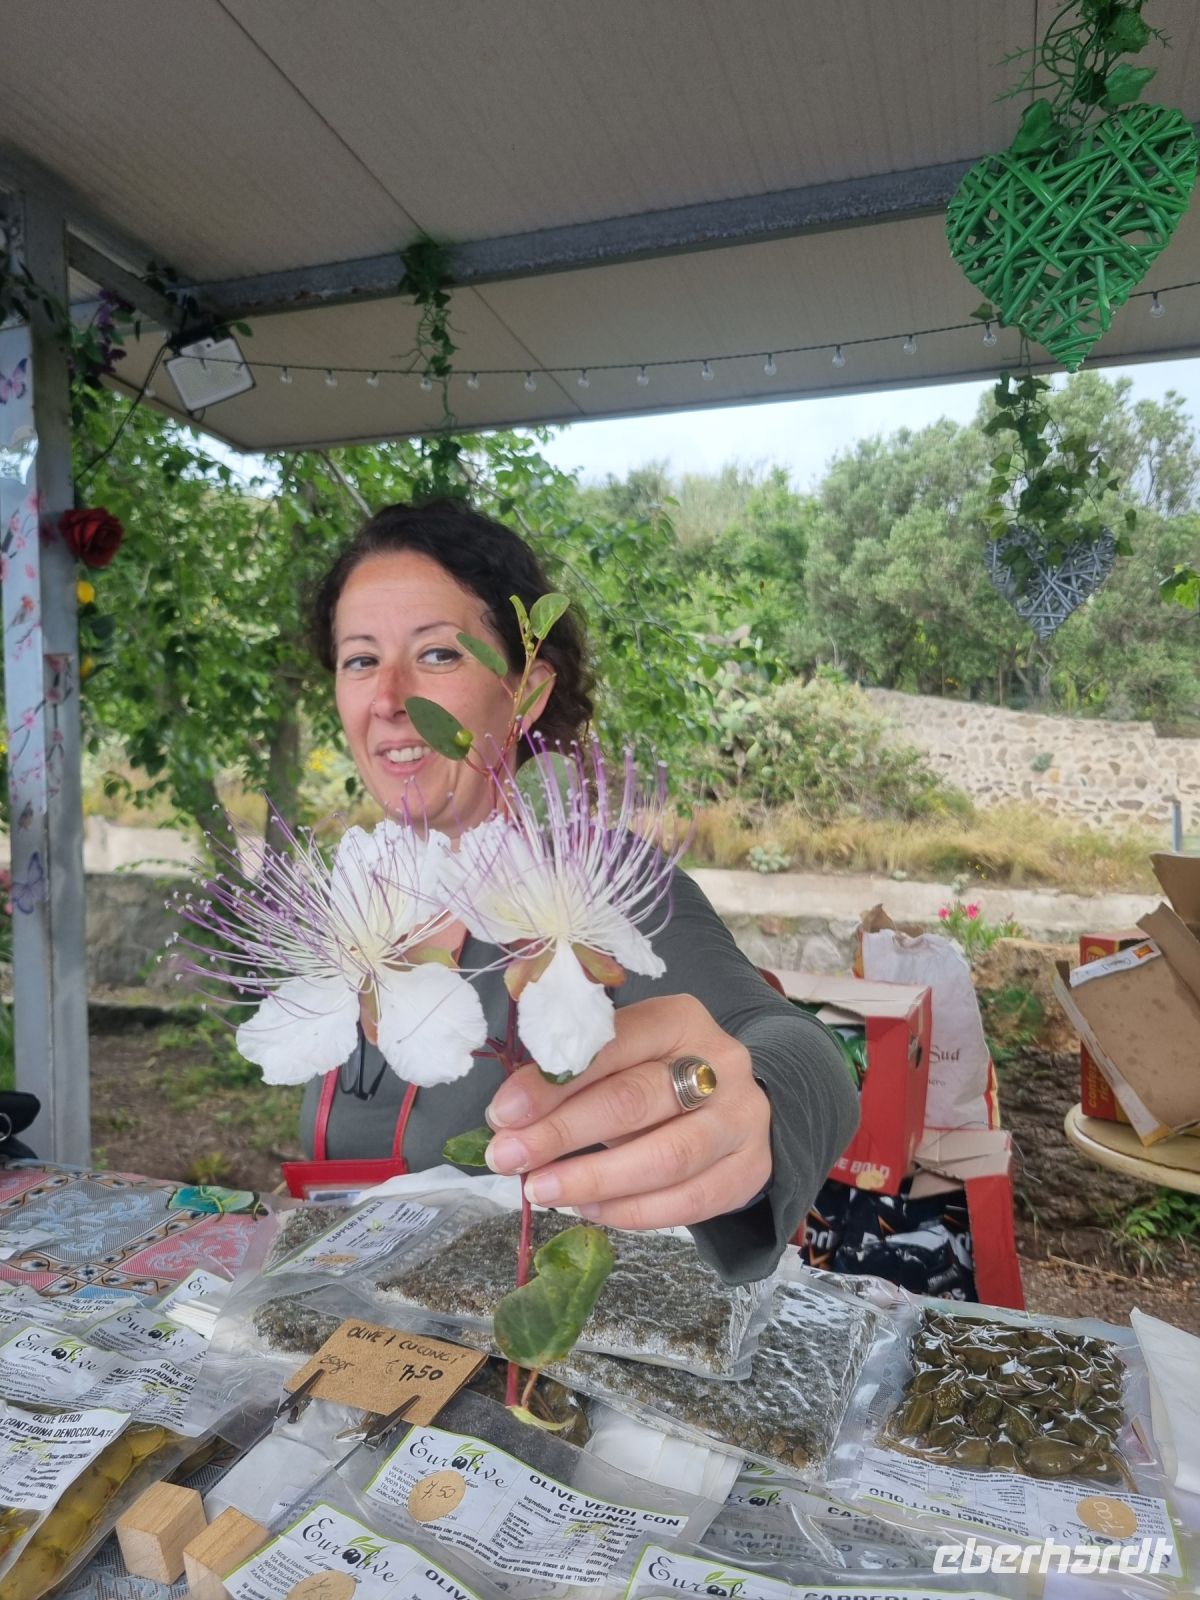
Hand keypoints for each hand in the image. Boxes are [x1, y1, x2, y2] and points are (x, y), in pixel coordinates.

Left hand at [483, 994, 772, 1229]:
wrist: (742, 1106)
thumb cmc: (661, 1076)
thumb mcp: (626, 1057)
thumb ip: (577, 1076)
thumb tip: (510, 1117)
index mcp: (679, 1019)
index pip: (613, 1045)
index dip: (555, 1081)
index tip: (505, 1112)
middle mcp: (719, 1063)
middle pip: (635, 1100)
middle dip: (562, 1132)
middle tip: (509, 1157)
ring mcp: (741, 1118)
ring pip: (667, 1157)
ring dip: (593, 1179)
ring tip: (540, 1190)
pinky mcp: (750, 1170)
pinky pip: (688, 1202)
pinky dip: (631, 1212)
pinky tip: (588, 1209)